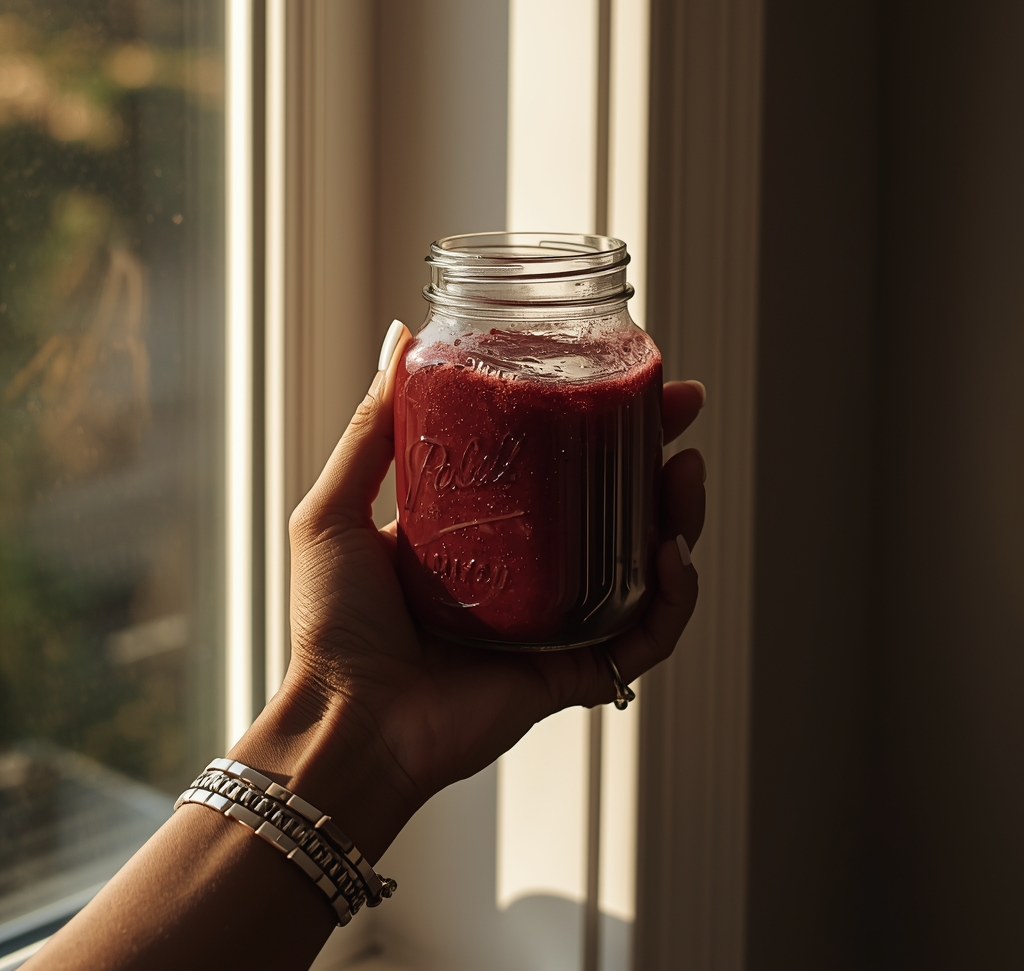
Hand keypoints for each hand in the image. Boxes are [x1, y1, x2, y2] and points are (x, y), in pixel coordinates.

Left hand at [234, 324, 705, 863]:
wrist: (346, 720)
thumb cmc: (333, 623)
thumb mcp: (339, 507)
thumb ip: (373, 427)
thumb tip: (400, 335)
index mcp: (485, 531)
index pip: (558, 465)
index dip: (600, 422)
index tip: (629, 378)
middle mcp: (529, 572)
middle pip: (615, 507)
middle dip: (659, 457)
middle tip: (683, 413)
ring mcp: (558, 621)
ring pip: (644, 564)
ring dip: (679, 516)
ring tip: (685, 475)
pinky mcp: (574, 669)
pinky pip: (644, 636)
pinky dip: (672, 600)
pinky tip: (671, 557)